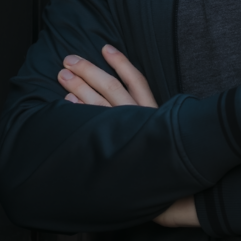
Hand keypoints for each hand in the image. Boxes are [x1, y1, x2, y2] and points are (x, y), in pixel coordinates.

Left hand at [56, 46, 196, 226]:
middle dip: (89, 70)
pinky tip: (68, 101)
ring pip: (100, 102)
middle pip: (112, 87)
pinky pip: (96, 123)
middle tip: (69, 59)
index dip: (121, 63)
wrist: (178, 193)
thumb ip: (149, 119)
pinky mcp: (119, 146)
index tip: (105, 47)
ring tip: (63, 75)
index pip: (137, 79)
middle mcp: (141, 119)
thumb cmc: (168, 161)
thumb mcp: (164, 132)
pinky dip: (80, 110)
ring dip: (80, 86)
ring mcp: (129, 131)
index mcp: (153, 112)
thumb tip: (130, 105)